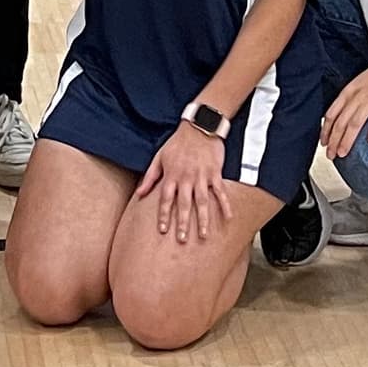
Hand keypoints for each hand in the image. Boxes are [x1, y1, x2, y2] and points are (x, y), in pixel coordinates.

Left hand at [134, 122, 231, 244]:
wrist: (199, 126)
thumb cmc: (177, 143)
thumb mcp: (159, 157)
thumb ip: (150, 177)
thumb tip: (139, 194)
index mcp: (171, 175)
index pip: (166, 199)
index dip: (164, 215)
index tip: (163, 230)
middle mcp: (186, 178)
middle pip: (184, 204)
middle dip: (182, 223)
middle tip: (182, 240)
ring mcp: (201, 176)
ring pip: (202, 201)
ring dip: (202, 219)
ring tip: (203, 235)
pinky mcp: (215, 173)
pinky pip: (220, 192)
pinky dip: (225, 205)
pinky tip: (227, 218)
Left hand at [321, 50, 367, 157]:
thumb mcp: (359, 83)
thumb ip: (350, 99)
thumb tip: (342, 114)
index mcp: (349, 91)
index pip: (332, 113)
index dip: (326, 130)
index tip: (324, 143)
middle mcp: (357, 96)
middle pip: (340, 122)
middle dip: (333, 141)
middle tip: (331, 155)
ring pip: (354, 123)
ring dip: (347, 140)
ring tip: (343, 153)